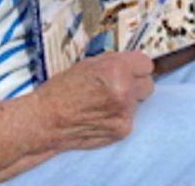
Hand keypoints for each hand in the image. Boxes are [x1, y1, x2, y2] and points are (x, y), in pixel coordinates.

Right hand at [33, 51, 153, 151]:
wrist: (47, 120)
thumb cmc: (62, 90)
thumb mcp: (88, 64)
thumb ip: (113, 63)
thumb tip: (130, 64)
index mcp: (116, 69)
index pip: (146, 64)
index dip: (136, 66)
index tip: (130, 69)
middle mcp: (125, 92)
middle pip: (148, 84)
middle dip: (135, 83)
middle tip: (117, 85)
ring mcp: (125, 114)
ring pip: (138, 102)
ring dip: (127, 100)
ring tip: (103, 102)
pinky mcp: (122, 131)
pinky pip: (129, 118)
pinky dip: (119, 116)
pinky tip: (101, 115)